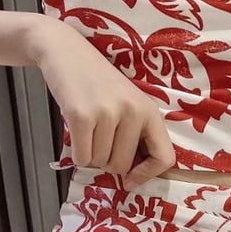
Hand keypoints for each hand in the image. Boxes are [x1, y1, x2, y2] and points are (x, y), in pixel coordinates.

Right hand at [30, 17, 174, 189]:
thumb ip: (137, 136)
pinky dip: (77, 153)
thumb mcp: (128, 104)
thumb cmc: (98, 84)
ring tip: (88, 128)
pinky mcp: (81, 116)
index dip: (148, 174)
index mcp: (149, 110)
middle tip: (100, 138)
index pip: (165, 158)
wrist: (65, 50)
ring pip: (100, 163)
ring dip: (90, 154)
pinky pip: (81, 158)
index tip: (131, 179)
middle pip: (122, 166)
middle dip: (107, 161)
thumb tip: (133, 181)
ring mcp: (107, 112)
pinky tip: (76, 131)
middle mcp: (133, 111)